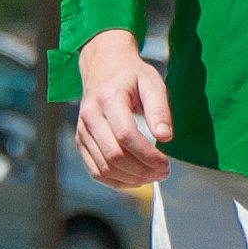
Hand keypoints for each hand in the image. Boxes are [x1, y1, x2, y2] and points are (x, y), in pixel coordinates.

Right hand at [73, 29, 173, 187]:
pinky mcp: (81, 141)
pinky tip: (136, 179)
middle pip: (114, 155)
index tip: (166, 164)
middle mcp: (90, 116)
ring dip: (131, 179)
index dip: (147, 155)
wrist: (104, 67)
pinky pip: (96, 171)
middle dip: (142, 170)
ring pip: (104, 168)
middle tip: (163, 173)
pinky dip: (117, 181)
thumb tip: (165, 137)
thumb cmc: (132, 76)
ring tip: (153, 176)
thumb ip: (160, 109)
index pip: (125, 135)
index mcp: (108, 98)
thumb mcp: (152, 83)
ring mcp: (82, 130)